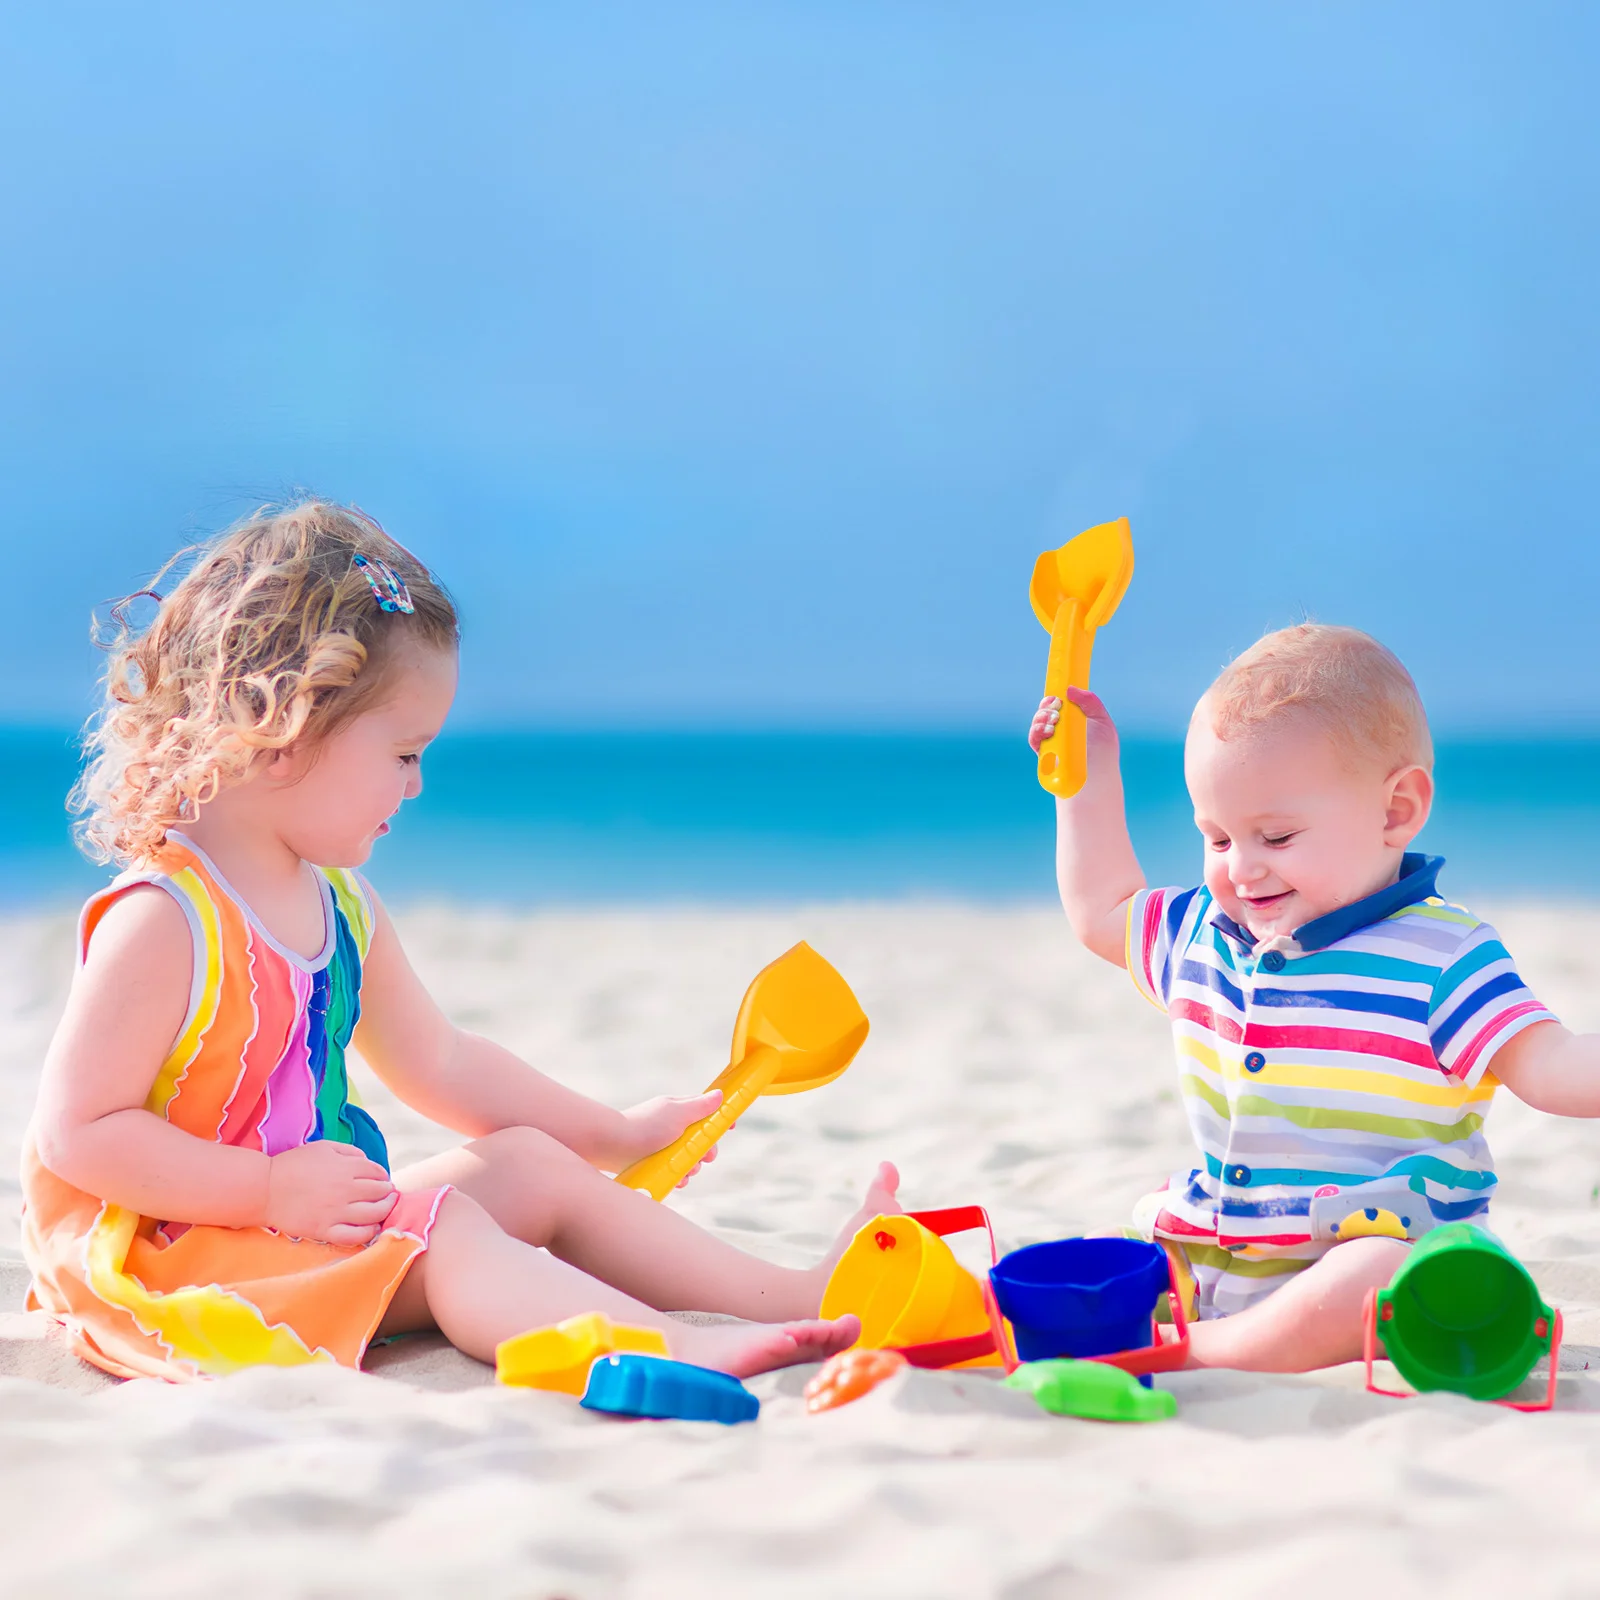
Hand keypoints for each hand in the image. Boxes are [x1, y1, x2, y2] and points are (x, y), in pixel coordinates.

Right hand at [263, 1141, 397, 1246]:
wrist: (265, 1189)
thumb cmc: (294, 1165)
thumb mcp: (324, 1148)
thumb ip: (349, 1152)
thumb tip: (368, 1162)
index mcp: (346, 1168)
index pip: (378, 1173)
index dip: (383, 1176)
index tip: (382, 1180)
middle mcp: (346, 1190)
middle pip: (380, 1193)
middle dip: (387, 1193)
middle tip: (387, 1195)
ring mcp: (336, 1212)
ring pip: (373, 1215)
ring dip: (384, 1211)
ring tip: (384, 1210)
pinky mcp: (325, 1230)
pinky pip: (354, 1236)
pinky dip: (368, 1233)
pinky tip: (371, 1229)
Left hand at [618, 1090, 727, 1186]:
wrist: (610, 1146)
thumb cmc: (644, 1127)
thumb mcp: (678, 1113)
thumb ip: (700, 1106)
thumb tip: (720, 1095)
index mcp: (677, 1110)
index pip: (705, 1111)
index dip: (718, 1120)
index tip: (730, 1128)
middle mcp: (670, 1126)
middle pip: (698, 1139)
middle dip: (706, 1150)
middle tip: (707, 1158)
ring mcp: (660, 1145)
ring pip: (687, 1157)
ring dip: (692, 1166)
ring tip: (687, 1171)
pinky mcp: (652, 1162)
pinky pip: (672, 1170)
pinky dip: (678, 1176)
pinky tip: (677, 1181)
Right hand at [1028, 689, 1119, 761]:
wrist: (1099, 779)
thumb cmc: (1104, 752)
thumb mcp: (1102, 721)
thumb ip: (1090, 702)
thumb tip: (1070, 689)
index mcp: (1072, 720)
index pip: (1058, 704)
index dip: (1054, 697)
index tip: (1057, 696)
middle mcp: (1059, 730)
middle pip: (1045, 711)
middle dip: (1047, 706)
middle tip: (1056, 707)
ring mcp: (1050, 742)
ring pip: (1037, 723)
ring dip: (1042, 717)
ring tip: (1054, 720)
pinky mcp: (1043, 755)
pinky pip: (1034, 739)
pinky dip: (1037, 731)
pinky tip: (1048, 731)